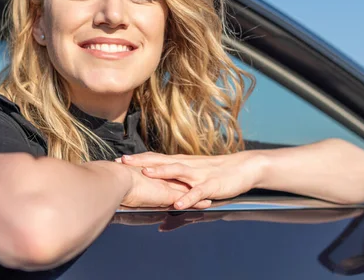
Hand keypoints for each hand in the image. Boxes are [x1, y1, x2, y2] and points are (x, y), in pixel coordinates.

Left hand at [118, 151, 263, 208]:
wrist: (244, 167)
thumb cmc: (217, 171)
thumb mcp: (194, 173)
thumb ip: (178, 177)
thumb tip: (160, 186)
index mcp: (182, 163)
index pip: (156, 159)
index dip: (138, 159)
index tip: (119, 159)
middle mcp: (187, 166)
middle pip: (161, 161)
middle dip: (141, 162)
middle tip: (122, 162)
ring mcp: (199, 175)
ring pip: (177, 172)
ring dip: (161, 173)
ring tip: (145, 174)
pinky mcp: (212, 185)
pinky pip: (198, 192)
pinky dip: (188, 198)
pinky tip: (178, 204)